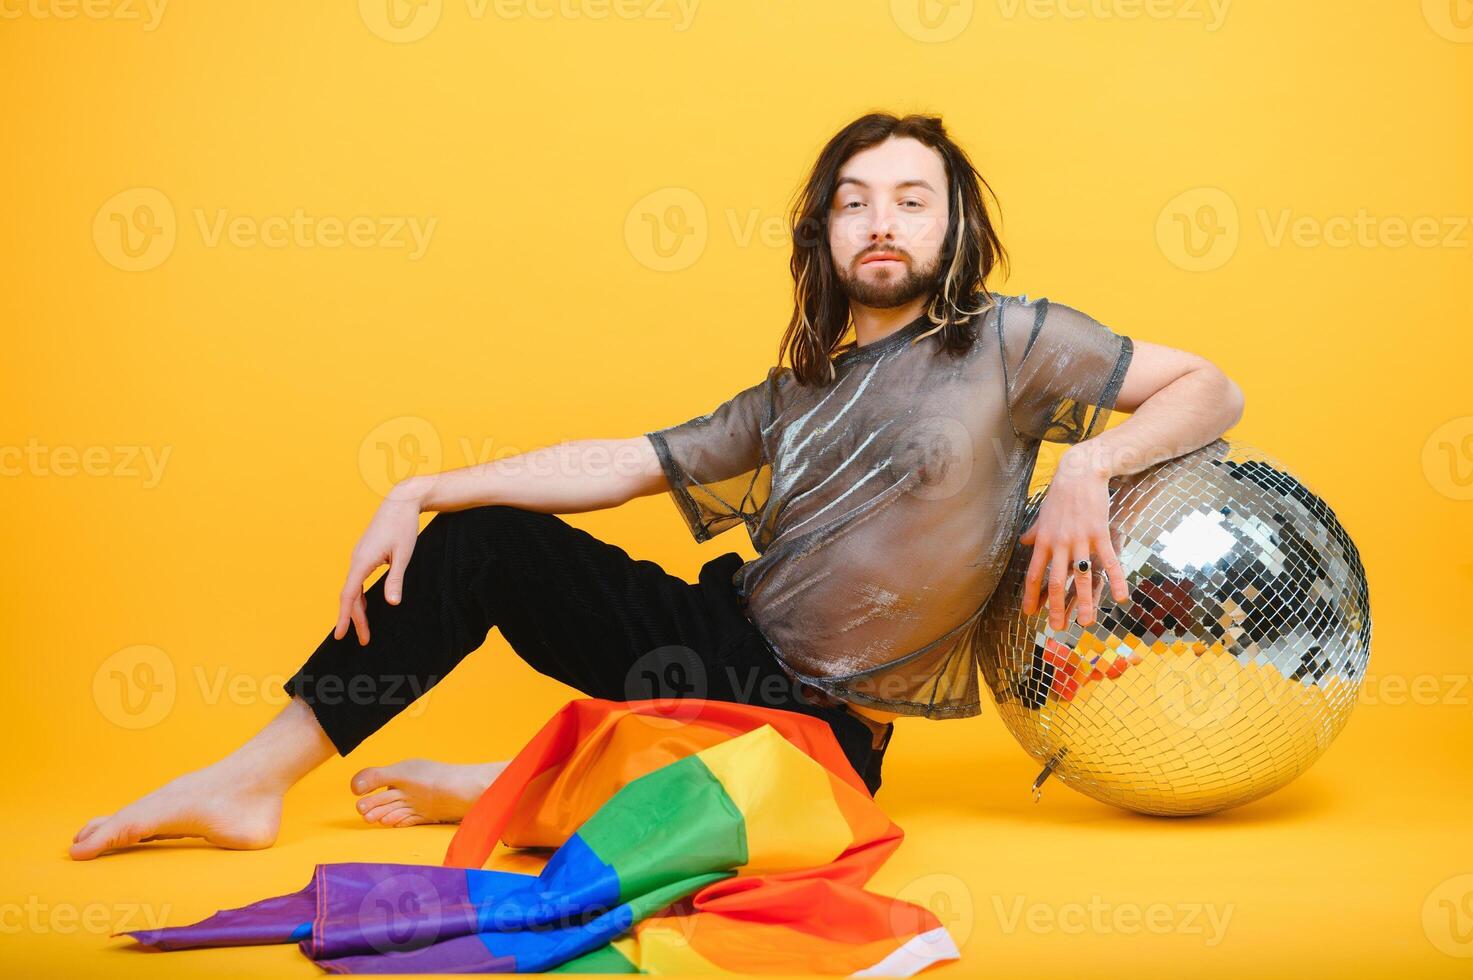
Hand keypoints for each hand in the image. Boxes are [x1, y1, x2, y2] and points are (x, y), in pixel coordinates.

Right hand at [334, 484, 424, 645]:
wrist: (400, 502)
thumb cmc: (403, 527)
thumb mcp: (403, 555)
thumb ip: (396, 579)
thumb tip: (392, 603)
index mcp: (362, 562)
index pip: (349, 596)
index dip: (345, 617)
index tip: (341, 635)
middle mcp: (356, 560)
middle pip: (350, 597)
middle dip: (356, 620)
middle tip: (364, 641)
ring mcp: (359, 557)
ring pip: (353, 589)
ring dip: (358, 610)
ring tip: (365, 629)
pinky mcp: (365, 554)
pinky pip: (358, 581)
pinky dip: (360, 597)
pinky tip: (366, 606)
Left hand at [1018, 462, 1129, 630]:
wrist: (1080, 472)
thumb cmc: (1061, 494)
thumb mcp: (1043, 515)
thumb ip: (1034, 532)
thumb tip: (1024, 542)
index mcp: (1043, 540)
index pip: (1034, 574)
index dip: (1031, 595)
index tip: (1029, 613)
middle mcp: (1059, 543)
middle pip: (1055, 581)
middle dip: (1056, 607)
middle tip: (1058, 628)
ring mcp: (1080, 539)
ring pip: (1081, 577)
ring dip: (1083, 602)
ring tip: (1086, 623)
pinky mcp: (1100, 533)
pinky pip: (1109, 561)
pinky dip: (1116, 580)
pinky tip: (1122, 597)